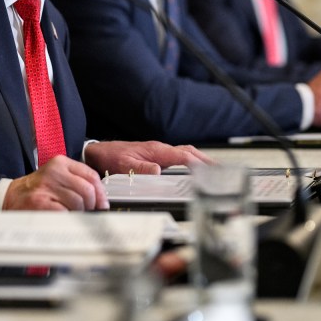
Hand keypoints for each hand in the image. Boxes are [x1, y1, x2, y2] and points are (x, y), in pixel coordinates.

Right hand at [3, 156, 108, 210]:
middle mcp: (53, 172)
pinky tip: (61, 220)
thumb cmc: (38, 191)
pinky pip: (65, 213)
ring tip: (68, 215)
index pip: (91, 176)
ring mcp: (46, 187)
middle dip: (90, 206)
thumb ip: (78, 183)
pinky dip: (68, 220)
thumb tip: (101, 202)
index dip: (100, 194)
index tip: (101, 205)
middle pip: (87, 191)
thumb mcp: (57, 178)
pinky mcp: (39, 203)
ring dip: (77, 214)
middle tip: (84, 213)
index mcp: (61, 163)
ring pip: (78, 203)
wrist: (11, 198)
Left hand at [83, 140, 213, 175]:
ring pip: (185, 153)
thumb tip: (157, 171)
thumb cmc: (110, 158)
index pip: (183, 156)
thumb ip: (140, 169)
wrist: (99, 153)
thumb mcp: (123, 166)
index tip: (211, 171)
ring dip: (200, 160)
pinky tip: (195, 168)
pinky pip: (178, 156)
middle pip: (189, 152)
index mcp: (155, 150)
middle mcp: (159, 149)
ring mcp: (158, 151)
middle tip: (221, 171)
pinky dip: (191, 161)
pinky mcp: (156, 156)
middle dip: (207, 160)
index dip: (199, 164)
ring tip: (214, 170)